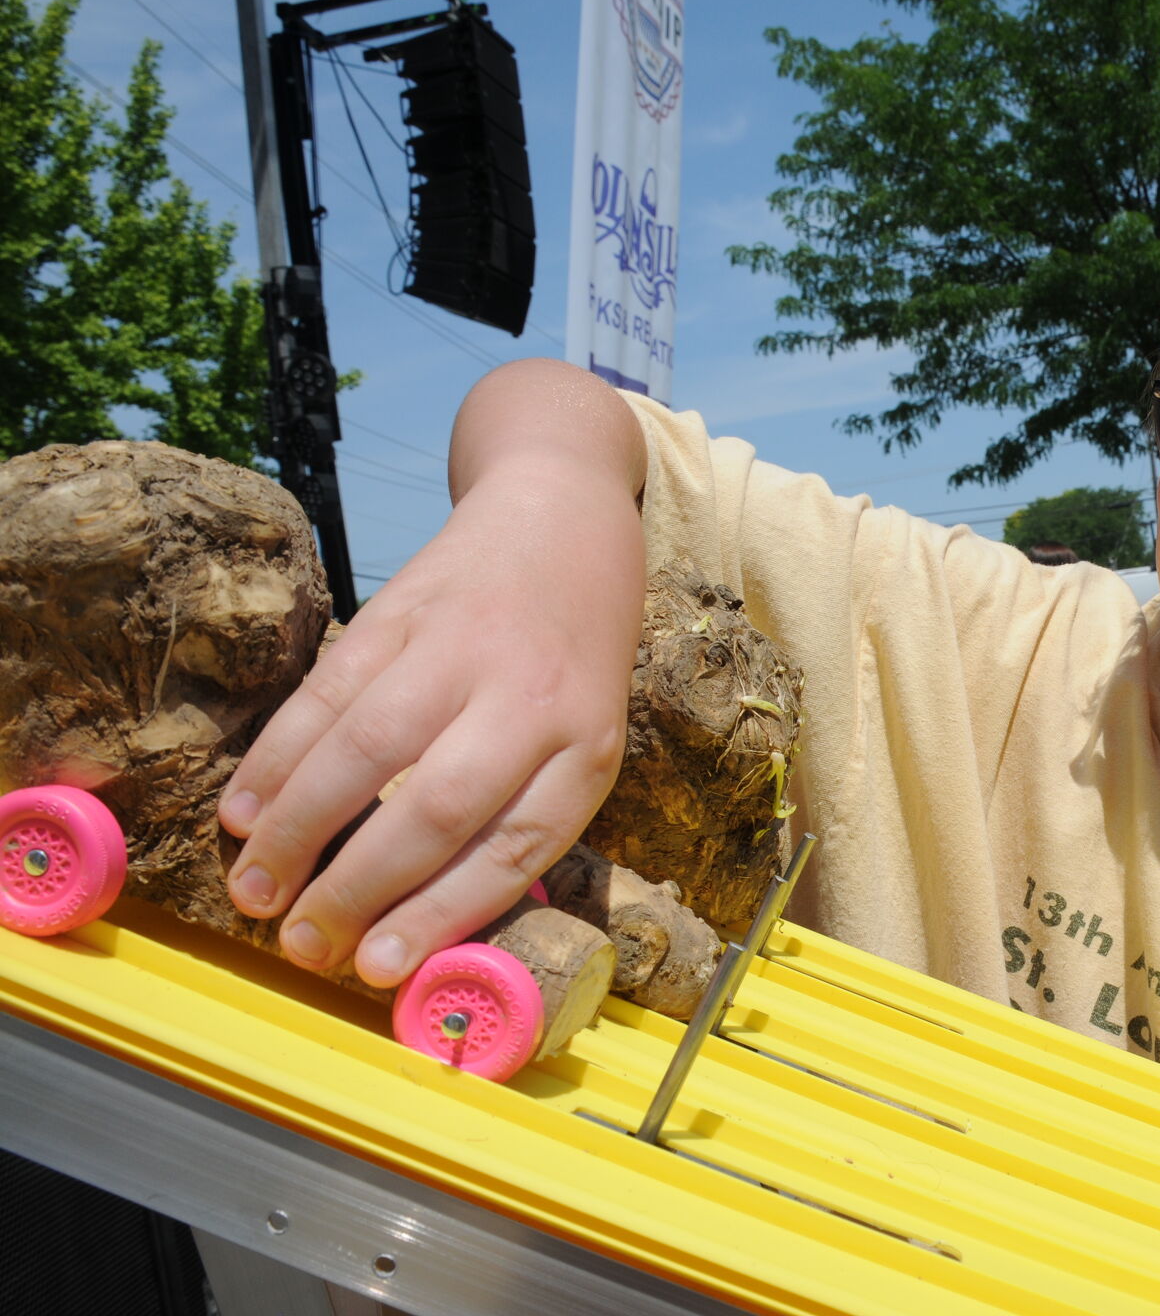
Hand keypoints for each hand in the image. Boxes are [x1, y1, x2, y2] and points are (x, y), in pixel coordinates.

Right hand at [218, 457, 643, 985]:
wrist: (559, 515)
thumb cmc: (571, 653)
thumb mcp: (590, 731)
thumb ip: (527, 809)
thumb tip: (434, 919)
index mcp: (590, 746)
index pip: (516, 845)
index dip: (442, 913)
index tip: (379, 967)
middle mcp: (531, 698)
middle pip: (437, 809)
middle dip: (357, 889)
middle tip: (301, 944)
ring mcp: (462, 648)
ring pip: (366, 750)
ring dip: (297, 831)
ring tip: (254, 891)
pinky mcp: (400, 609)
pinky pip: (327, 693)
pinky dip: (277, 759)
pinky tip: (246, 812)